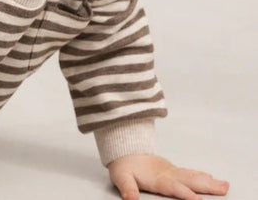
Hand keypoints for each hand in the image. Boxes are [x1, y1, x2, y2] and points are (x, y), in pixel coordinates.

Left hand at [107, 154, 229, 199]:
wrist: (124, 150)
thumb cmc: (123, 166)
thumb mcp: (120, 176)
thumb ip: (127, 187)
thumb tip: (130, 198)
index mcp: (157, 178)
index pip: (174, 187)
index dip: (186, 194)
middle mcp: (167, 174)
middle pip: (189, 180)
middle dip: (206, 186)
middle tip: (224, 188)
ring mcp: (171, 171)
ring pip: (192, 176)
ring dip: (208, 181)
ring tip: (224, 185)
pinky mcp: (172, 170)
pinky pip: (189, 173)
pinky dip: (201, 175)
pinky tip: (210, 177)